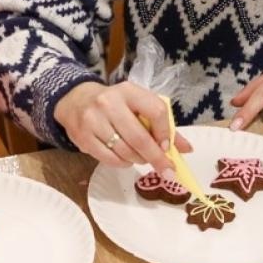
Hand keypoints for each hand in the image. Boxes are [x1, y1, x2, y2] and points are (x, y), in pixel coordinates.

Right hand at [54, 81, 192, 172]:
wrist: (75, 100)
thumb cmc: (115, 105)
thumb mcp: (138, 105)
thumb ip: (162, 125)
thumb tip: (187, 149)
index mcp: (129, 91)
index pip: (155, 110)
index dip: (164, 133)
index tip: (168, 147)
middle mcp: (109, 103)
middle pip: (139, 137)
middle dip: (156, 158)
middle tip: (167, 170)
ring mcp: (93, 120)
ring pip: (124, 151)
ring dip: (138, 160)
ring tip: (141, 158)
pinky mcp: (83, 137)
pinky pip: (109, 159)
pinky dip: (122, 163)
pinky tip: (125, 158)